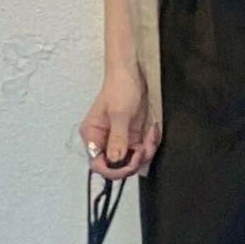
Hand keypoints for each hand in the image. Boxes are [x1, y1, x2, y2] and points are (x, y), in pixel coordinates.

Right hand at [79, 62, 159, 179]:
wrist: (131, 73)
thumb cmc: (119, 87)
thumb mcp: (119, 114)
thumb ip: (117, 139)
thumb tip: (115, 160)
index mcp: (92, 135)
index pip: (97, 164)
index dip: (113, 169)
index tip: (128, 165)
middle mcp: (103, 140)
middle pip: (116, 166)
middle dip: (132, 161)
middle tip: (141, 150)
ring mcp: (118, 139)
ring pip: (130, 160)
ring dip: (144, 153)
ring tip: (149, 138)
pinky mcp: (130, 136)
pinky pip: (140, 151)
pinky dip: (149, 146)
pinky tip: (151, 132)